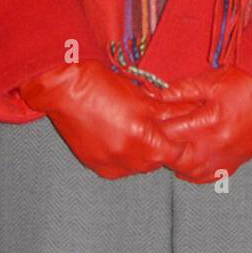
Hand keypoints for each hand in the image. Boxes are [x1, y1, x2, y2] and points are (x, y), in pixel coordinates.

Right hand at [19, 58, 189, 179]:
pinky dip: (124, 154)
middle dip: (162, 145)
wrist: (61, 91)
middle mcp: (128, 159)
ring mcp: (110, 165)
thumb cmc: (102, 85)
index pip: (177, 153)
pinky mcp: (96, 166)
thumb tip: (190, 113)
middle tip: (155, 124)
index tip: (180, 129)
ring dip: (143, 151)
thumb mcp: (143, 96)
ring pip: (140, 164)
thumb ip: (168, 111)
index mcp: (144, 140)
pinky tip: (118, 135)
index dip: (181, 141)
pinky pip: (120, 166)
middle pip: (158, 161)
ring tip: (134, 127)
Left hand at [152, 66, 251, 183]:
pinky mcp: (238, 161)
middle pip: (178, 159)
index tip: (144, 123)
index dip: (154, 129)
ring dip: (178, 163)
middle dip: (164, 149)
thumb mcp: (210, 80)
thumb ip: (181, 91)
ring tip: (172, 149)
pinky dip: (196, 173)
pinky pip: (211, 177)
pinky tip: (191, 163)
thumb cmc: (247, 81)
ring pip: (192, 173)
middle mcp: (218, 145)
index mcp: (210, 121)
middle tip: (156, 138)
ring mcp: (229, 156)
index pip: (171, 133)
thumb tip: (156, 97)